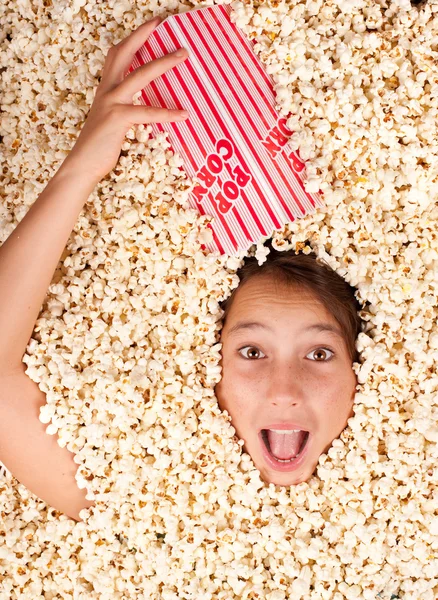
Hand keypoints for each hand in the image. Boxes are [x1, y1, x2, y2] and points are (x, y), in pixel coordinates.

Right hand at [62, 17, 188, 184]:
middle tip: (161, 23)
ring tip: (182, 55)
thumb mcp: (111, 122)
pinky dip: (167, 113)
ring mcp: (112, 102)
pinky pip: (147, 112)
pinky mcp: (118, 118)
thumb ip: (123, 110)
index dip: (132, 38)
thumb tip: (142, 108)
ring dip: (163, 62)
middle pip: (124, 53)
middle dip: (142, 35)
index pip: (117, 55)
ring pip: (140, 75)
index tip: (150, 26)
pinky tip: (183, 114)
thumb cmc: (99, 147)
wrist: (83, 165)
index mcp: (105, 90)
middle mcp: (107, 91)